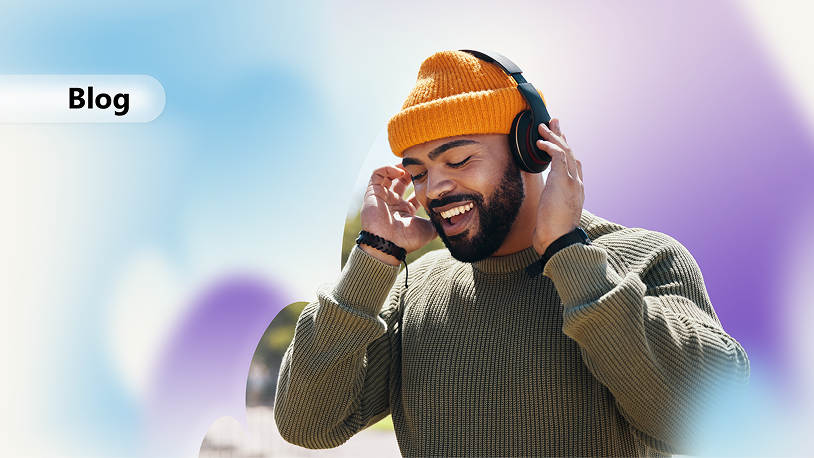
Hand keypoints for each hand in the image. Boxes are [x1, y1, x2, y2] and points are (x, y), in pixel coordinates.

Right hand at [359, 164, 436, 264]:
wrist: (388, 244)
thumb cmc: (408, 240)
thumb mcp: (430, 229)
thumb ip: (439, 220)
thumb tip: (451, 215)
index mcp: (406, 211)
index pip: (414, 193)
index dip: (422, 183)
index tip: (430, 176)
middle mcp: (394, 203)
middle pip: (401, 182)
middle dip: (411, 173)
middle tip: (420, 167)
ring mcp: (382, 198)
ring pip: (388, 175)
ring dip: (399, 168)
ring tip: (409, 165)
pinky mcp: (372, 192)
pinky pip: (377, 174)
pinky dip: (387, 168)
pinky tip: (399, 171)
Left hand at [532, 118, 584, 254]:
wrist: (559, 240)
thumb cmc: (554, 233)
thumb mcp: (553, 214)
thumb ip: (552, 204)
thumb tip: (545, 204)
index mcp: (576, 191)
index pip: (573, 165)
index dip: (566, 150)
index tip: (558, 141)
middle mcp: (577, 183)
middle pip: (571, 153)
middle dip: (561, 137)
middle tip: (554, 122)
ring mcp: (573, 181)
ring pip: (565, 151)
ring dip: (553, 136)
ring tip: (542, 126)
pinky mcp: (564, 180)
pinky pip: (558, 156)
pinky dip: (549, 146)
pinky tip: (540, 142)